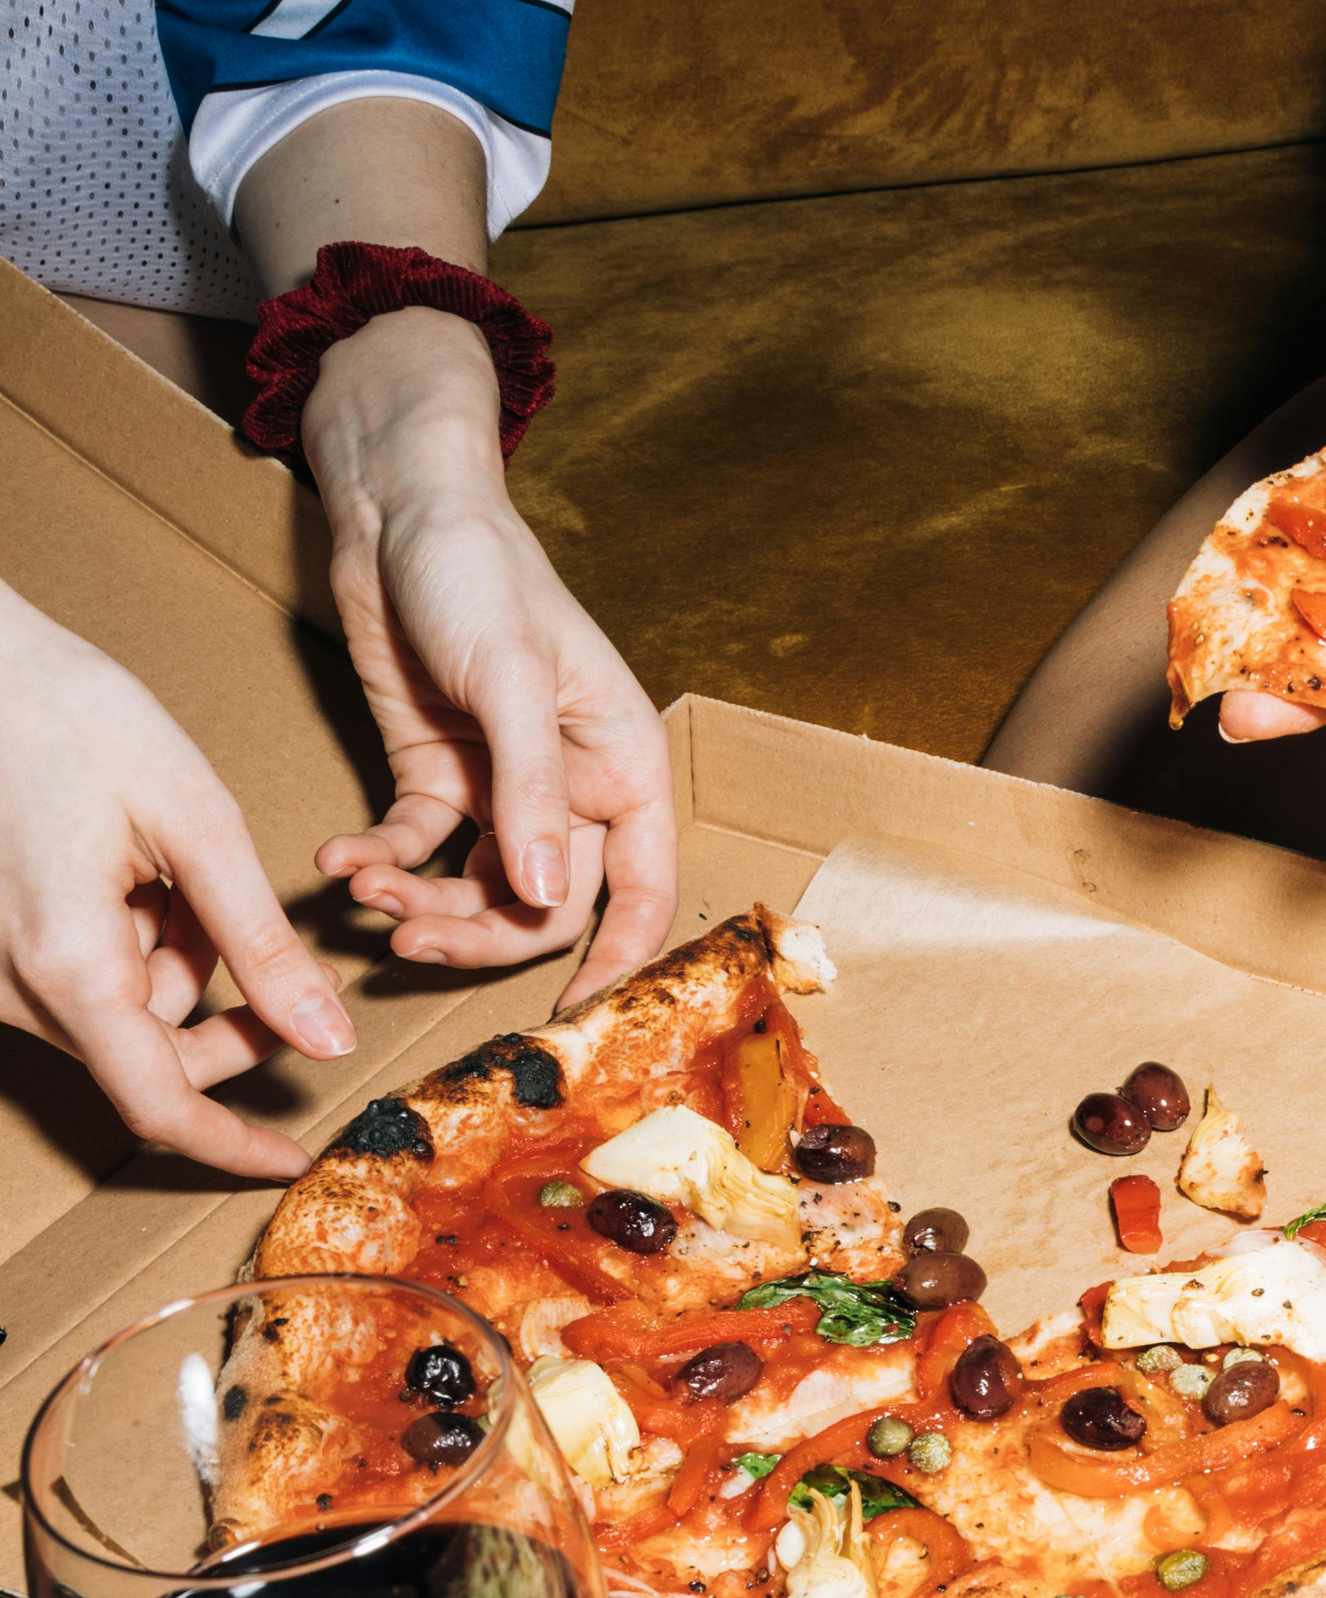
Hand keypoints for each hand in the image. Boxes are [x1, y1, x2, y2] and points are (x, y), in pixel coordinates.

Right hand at [0, 587, 352, 1178]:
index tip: (295, 1158)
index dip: (233, 1146)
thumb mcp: (196, 825)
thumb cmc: (74, 718)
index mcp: (68, 968)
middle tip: (277, 954)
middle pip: (150, 1058)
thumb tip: (327, 1041)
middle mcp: (16, 987)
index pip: (160, 1106)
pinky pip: (85, 976)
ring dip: (182, 964)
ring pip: (124, 1012)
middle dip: (229, 1020)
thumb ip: (262, 943)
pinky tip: (138, 870)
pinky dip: (137, 941)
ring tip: (180, 871)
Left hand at [301, 309, 674, 1007]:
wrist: (397, 507)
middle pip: (542, 905)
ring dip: (419, 904)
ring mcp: (500, 788)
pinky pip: (413, 849)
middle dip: (478, 934)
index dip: (618, 959)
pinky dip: (376, 862)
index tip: (574, 1017)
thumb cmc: (481, 572)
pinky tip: (337, 857)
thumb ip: (532, 794)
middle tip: (407, 941)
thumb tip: (543, 902)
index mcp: (622, 765)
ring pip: (475, 890)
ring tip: (361, 893)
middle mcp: (571, 789)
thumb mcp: (513, 680)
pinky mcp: (434, 776)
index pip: (642, 889)